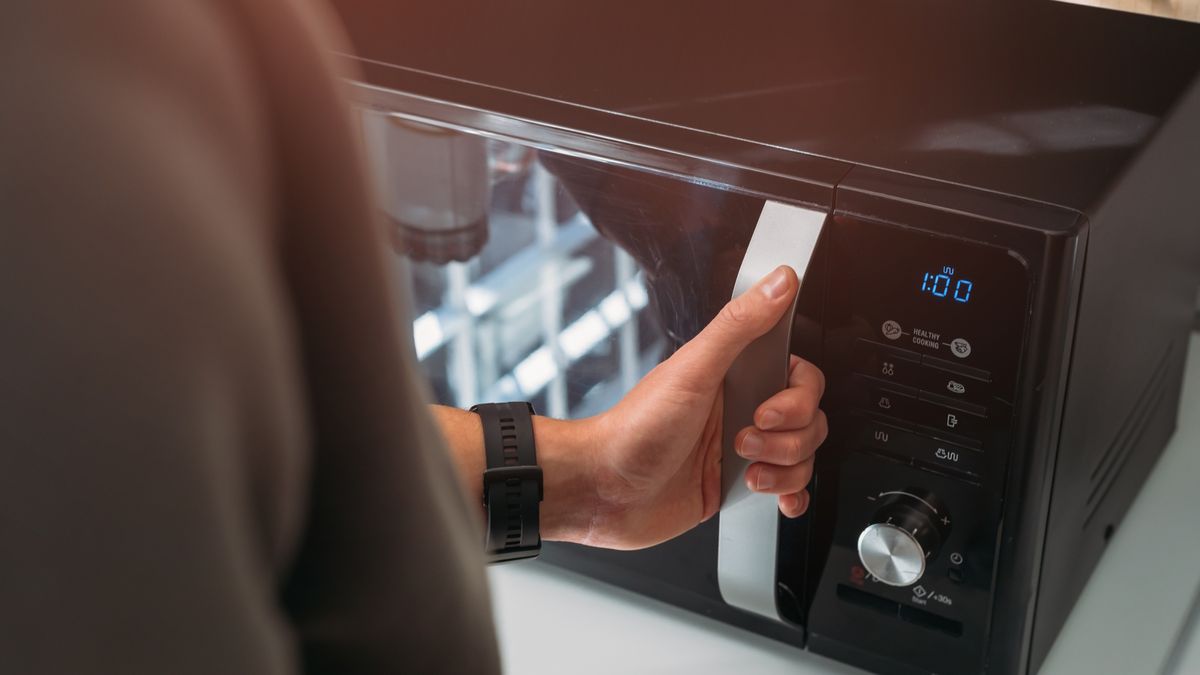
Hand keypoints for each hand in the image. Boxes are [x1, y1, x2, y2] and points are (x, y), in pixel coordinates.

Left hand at [566, 265, 827, 549]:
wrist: (604, 492)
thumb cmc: (634, 429)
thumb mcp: (692, 369)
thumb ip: (738, 325)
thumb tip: (776, 282)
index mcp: (732, 375)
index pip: (799, 375)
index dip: (797, 395)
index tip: (767, 406)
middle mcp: (740, 409)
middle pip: (809, 419)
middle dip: (787, 437)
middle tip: (743, 439)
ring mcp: (741, 450)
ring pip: (802, 456)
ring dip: (784, 469)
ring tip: (743, 468)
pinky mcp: (736, 485)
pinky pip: (788, 489)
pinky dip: (790, 495)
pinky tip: (774, 496)